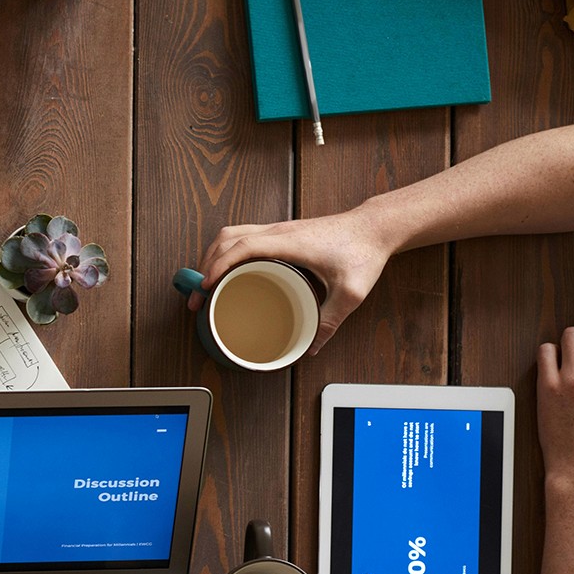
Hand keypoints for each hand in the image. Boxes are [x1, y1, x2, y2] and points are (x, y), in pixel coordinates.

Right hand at [193, 209, 393, 355]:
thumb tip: (311, 347)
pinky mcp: (282, 232)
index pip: (243, 247)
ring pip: (231, 233)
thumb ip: (330, 322)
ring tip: (205, 282)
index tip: (205, 286)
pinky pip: (243, 236)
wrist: (376, 227)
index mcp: (290, 242)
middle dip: (205, 264)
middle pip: (227, 238)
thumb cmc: (364, 252)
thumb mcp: (351, 293)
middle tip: (197, 294)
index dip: (219, 265)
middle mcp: (279, 231)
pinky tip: (228, 271)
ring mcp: (279, 229)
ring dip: (213, 255)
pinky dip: (227, 251)